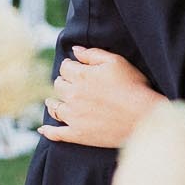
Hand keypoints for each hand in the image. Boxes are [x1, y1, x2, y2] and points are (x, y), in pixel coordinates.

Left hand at [39, 46, 161, 148]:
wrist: (142, 117)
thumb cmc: (133, 86)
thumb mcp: (116, 62)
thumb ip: (93, 54)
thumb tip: (75, 50)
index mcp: (81, 76)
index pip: (65, 67)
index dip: (70, 65)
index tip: (76, 67)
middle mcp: (73, 95)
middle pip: (58, 85)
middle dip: (63, 82)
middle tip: (70, 84)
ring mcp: (73, 116)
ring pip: (54, 107)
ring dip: (52, 103)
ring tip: (52, 102)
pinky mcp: (77, 134)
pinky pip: (56, 134)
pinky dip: (48, 131)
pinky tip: (42, 129)